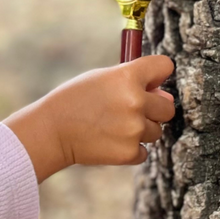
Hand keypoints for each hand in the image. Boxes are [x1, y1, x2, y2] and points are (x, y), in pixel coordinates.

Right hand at [4, 54, 175, 181]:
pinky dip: (129, 148)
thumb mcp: (100, 78)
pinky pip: (143, 150)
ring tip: (112, 127)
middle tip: (128, 110)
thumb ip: (133, 82)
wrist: (51, 131)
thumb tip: (164, 96)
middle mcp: (135, 101)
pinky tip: (108, 141)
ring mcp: (134, 129)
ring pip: (155, 130)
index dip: (158, 74)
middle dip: (154, 108)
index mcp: (128, 76)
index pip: (165, 66)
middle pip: (168, 107)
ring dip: (140, 130)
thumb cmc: (74, 100)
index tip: (151, 81)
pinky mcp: (130, 152)